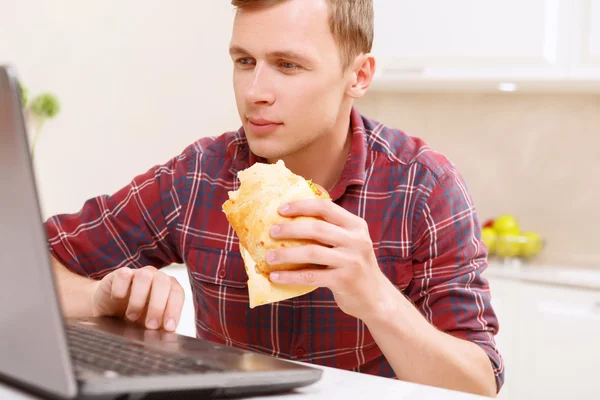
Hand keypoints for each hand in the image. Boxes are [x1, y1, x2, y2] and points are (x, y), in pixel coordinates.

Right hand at [91, 266, 184, 331]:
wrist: (109, 310)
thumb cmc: (135, 317)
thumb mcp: (149, 323)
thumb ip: (161, 326)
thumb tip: (170, 335)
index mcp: (168, 287)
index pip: (177, 292)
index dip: (174, 309)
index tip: (168, 327)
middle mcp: (155, 277)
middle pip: (163, 282)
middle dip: (158, 306)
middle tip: (150, 326)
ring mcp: (137, 273)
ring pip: (144, 276)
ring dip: (139, 299)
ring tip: (131, 316)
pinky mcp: (119, 274)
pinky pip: (123, 274)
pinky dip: (121, 288)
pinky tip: (117, 298)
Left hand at [266, 199, 391, 319]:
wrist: (376, 298)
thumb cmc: (354, 266)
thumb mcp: (350, 243)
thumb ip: (331, 230)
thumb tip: (291, 220)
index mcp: (356, 225)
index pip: (326, 207)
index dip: (301, 206)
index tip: (281, 209)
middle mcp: (356, 240)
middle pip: (317, 228)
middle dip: (290, 229)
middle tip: (271, 232)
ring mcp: (351, 261)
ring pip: (312, 252)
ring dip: (286, 254)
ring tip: (269, 256)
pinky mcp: (344, 280)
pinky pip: (311, 276)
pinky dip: (291, 276)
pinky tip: (276, 277)